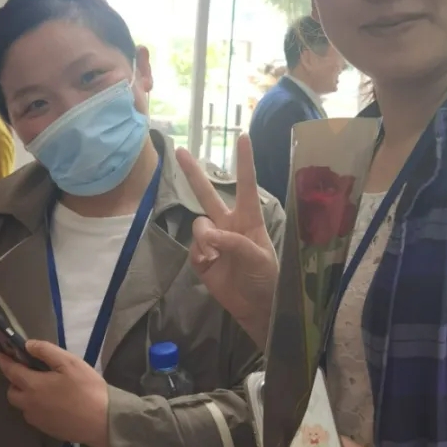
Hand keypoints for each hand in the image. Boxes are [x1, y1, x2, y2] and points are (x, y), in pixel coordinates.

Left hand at [0, 341, 109, 446]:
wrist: (102, 422)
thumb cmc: (87, 389)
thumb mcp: (70, 363)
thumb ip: (46, 351)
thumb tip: (28, 345)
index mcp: (33, 386)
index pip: (11, 371)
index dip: (3, 361)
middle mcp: (29, 405)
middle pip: (12, 392)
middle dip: (14, 381)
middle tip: (27, 372)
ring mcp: (37, 420)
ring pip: (22, 406)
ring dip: (25, 395)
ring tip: (42, 387)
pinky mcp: (47, 430)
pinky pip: (34, 415)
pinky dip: (36, 406)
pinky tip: (52, 402)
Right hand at [175, 134, 277, 347]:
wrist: (256, 308)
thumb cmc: (266, 279)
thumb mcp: (259, 258)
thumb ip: (234, 242)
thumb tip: (207, 233)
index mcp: (249, 219)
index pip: (247, 185)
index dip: (245, 163)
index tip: (243, 138)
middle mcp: (228, 224)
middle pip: (208, 194)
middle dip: (194, 173)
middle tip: (180, 150)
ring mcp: (213, 240)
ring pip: (199, 226)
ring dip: (205, 240)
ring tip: (216, 258)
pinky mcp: (201, 257)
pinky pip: (193, 248)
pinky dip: (200, 256)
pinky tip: (210, 267)